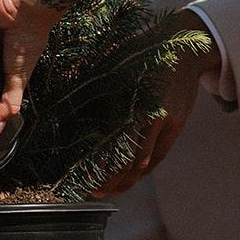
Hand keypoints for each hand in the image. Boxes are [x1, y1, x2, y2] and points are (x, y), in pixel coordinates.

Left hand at [94, 16, 221, 196]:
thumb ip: (86, 82)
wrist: (183, 46)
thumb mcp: (111, 63)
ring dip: (129, 180)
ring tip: (111, 190)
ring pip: (147, 162)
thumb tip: (56, 97)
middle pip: (132, 162)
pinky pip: (160, 154)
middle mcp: (152, 116)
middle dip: (112, 181)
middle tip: (95, 192)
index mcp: (133, 103)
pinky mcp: (178, 124)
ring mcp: (168, 122)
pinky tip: (132, 176)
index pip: (116, 148)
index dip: (102, 170)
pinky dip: (145, 169)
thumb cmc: (140, 50)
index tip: (86, 181)